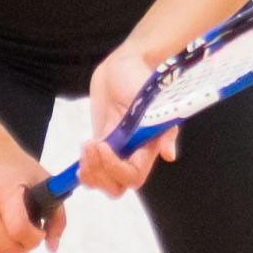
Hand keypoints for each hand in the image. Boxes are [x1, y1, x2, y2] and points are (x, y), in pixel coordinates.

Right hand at [0, 143, 65, 252]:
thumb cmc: (18, 169)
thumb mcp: (44, 182)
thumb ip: (57, 217)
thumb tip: (52, 248)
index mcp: (4, 190)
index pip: (18, 229)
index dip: (34, 238)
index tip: (40, 231)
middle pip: (7, 245)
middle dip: (25, 246)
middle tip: (31, 234)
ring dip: (11, 250)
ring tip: (17, 233)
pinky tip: (3, 235)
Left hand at [71, 37, 180, 198]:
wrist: (125, 66)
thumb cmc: (143, 81)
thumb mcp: (157, 104)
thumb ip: (165, 131)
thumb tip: (169, 156)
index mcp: (147, 150)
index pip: (132, 176)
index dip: (115, 168)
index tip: (102, 146)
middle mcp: (132, 155)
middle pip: (116, 186)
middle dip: (100, 173)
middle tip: (91, 148)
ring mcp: (116, 151)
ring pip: (102, 181)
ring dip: (90, 171)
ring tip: (86, 147)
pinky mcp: (101, 143)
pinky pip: (92, 167)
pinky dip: (84, 166)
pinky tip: (84, 150)